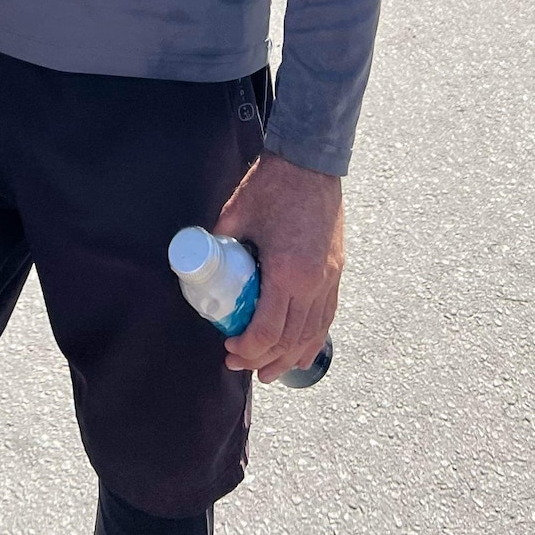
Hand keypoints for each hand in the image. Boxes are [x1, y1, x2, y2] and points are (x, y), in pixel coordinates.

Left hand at [215, 153, 342, 382]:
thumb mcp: (237, 214)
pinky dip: (314, 339)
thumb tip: (198, 259)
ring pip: (312, 333)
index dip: (247, 349)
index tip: (229, 350)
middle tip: (241, 366)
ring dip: (290, 357)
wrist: (311, 163)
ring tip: (270, 371)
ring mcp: (329, 279)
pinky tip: (302, 352)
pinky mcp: (337, 272)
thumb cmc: (273, 186)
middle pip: (290, 340)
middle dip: (264, 360)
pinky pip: (327, 317)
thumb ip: (219, 242)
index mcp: (287, 272)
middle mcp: (313, 283)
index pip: (268, 330)